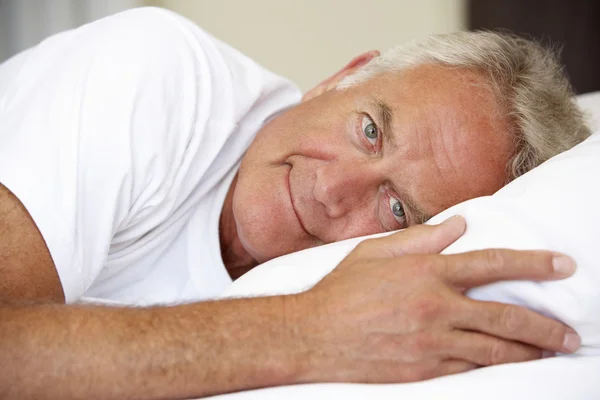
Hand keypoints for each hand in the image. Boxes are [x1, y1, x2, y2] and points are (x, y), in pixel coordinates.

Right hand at [292, 216, 579, 383]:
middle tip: (570, 332)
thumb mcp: (376, 252)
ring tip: (552, 350)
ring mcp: (433, 341)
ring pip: (495, 348)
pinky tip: (509, 363)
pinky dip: (496, 365)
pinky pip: (471, 368)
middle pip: (506, 315)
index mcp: (427, 272)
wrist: (314, 335)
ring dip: (529, 349)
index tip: (562, 266)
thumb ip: (421, 237)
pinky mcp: (425, 369)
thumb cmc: (342, 291)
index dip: (533, 264)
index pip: (492, 264)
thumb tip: (459, 224)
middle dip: (545, 324)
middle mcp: (436, 306)